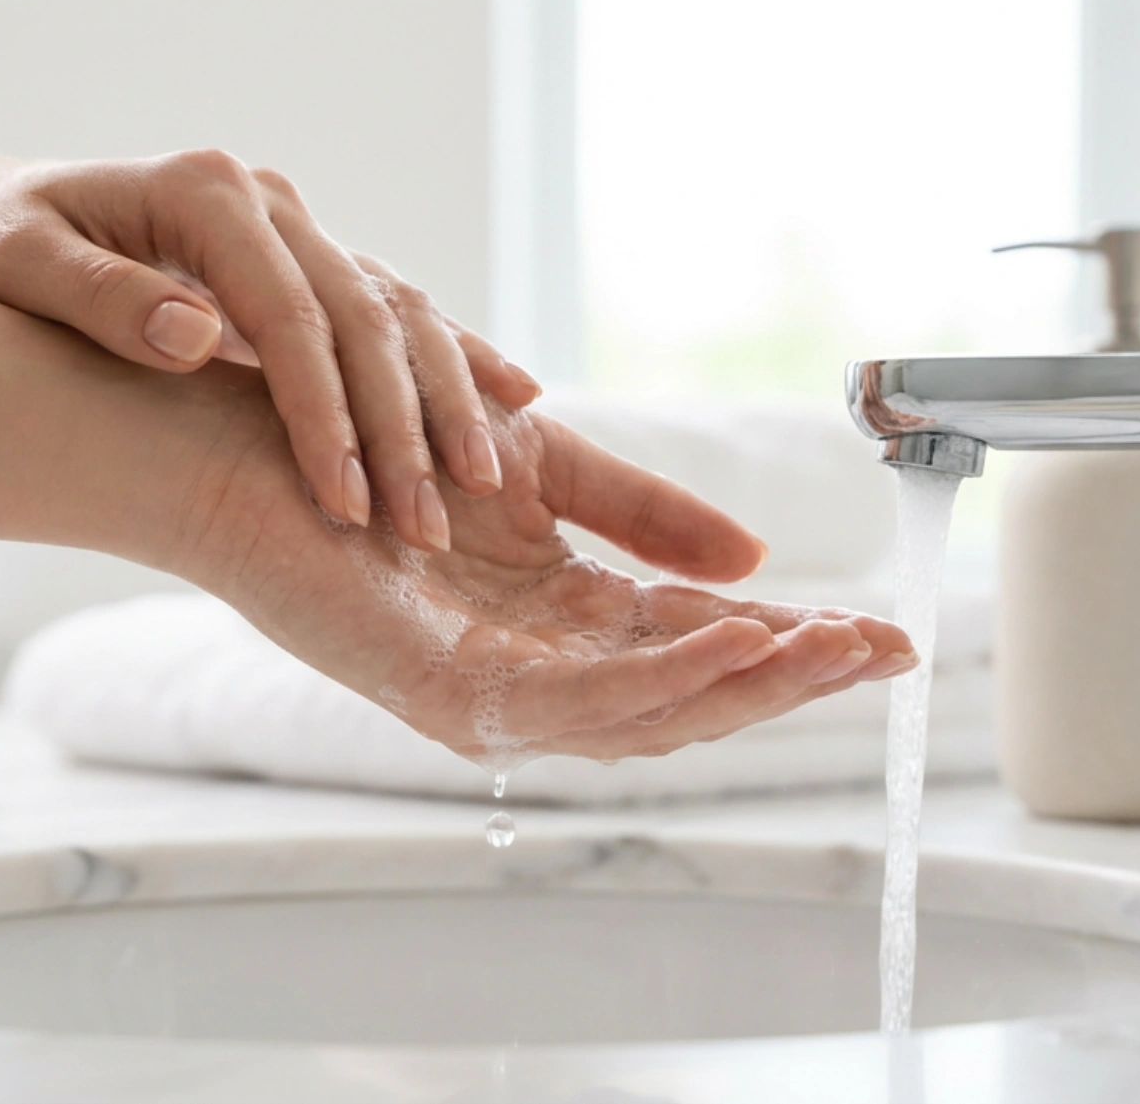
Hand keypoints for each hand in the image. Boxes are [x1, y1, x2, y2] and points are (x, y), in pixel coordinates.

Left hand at [0, 148, 538, 551]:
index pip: (289, 316)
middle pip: (363, 317)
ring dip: (444, 398)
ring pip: (398, 312)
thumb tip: (195, 338)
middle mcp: (267, 201)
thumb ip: (98, 298)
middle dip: (399, 426)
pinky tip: (513, 399)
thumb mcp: (11, 265)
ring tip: (479, 482)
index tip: (345, 504)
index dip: (324, 414)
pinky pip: (396, 312)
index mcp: (204, 192)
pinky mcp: (310, 260)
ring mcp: (297, 227)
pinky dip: (454, 357)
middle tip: (422, 526)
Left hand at [181, 367, 916, 762]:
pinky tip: (732, 648)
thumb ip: (643, 511)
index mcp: (556, 623)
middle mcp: (529, 672)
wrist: (253, 420)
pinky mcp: (442, 692)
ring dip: (746, 690)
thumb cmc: (376, 437)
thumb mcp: (542, 462)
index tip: (884, 632)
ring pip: (644, 720)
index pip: (695, 648)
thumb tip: (757, 560)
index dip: (791, 644)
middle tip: (887, 653)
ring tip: (834, 652)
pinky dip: (661, 683)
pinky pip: (572, 706)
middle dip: (791, 680)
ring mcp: (487, 692)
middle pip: (686, 702)